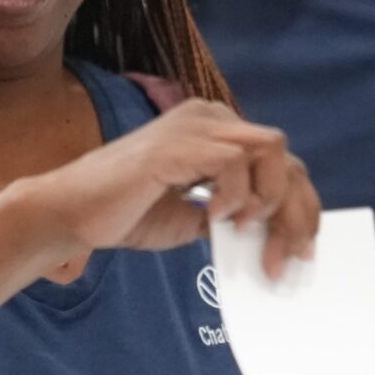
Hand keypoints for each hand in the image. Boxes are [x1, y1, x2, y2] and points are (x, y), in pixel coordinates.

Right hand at [31, 99, 319, 277]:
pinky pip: (234, 161)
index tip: (303, 248)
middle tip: (287, 257)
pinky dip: (235, 195)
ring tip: (242, 231)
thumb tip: (275, 234)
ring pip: (271, 151)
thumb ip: (234, 213)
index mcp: (214, 130)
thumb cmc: (125, 213)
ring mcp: (193, 126)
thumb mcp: (195, 217)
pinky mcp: (176, 144)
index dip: (300, 205)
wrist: (71, 214)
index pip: (280, 160)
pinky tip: (214, 216)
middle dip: (294, 211)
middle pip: (285, 157)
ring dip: (268, 202)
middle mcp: (208, 117)